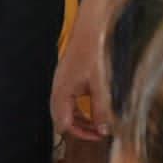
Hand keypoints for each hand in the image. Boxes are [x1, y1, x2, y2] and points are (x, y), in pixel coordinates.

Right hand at [52, 19, 112, 141]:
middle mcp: (58, 89)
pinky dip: (81, 107)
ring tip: (98, 122)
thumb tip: (104, 129)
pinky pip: (70, 99)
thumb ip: (101, 108)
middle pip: (62, 118)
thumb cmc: (93, 49)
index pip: (63, 124)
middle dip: (81, 128)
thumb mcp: (101, 83)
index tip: (98, 135)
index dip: (81, 134)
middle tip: (99, 132)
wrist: (91, 27)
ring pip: (66, 109)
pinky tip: (94, 106)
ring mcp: (62, 83)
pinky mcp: (68, 77)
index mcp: (62, 92)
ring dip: (81, 119)